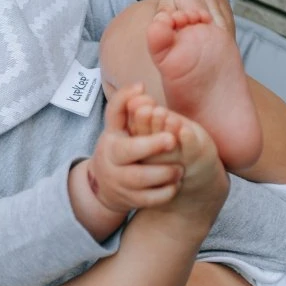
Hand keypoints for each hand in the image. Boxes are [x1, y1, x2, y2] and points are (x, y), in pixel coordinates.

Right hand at [86, 84, 182, 213]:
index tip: (153, 103)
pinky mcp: (129, 199)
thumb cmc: (119, 146)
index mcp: (111, 138)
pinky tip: (175, 184)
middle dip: (151, 146)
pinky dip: (164, 193)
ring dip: (163, 173)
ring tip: (180, 168)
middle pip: (127, 152)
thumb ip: (126, 104)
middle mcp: (111, 159)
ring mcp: (119, 181)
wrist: (105, 184)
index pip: (115, 120)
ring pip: (140, 179)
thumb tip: (140, 85)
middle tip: (172, 141)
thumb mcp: (117, 125)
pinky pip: (148, 199)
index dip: (130, 109)